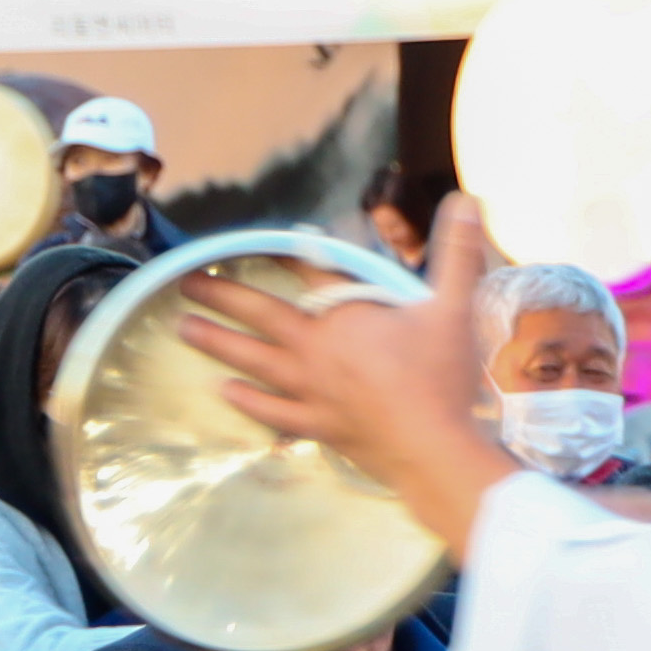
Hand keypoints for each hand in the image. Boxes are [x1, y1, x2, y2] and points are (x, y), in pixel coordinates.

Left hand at [183, 207, 513, 555]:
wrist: (432, 451)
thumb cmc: (441, 377)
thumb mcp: (454, 306)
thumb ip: (458, 252)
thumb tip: (467, 199)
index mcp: (346, 316)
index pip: (312, 272)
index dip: (291, 252)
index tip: (266, 239)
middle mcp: (316, 350)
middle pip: (262, 315)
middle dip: (223, 295)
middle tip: (185, 281)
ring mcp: (311, 391)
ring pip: (253, 361)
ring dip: (216, 342)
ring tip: (183, 328)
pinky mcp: (316, 426)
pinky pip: (271, 411)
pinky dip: (246, 401)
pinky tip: (222, 390)